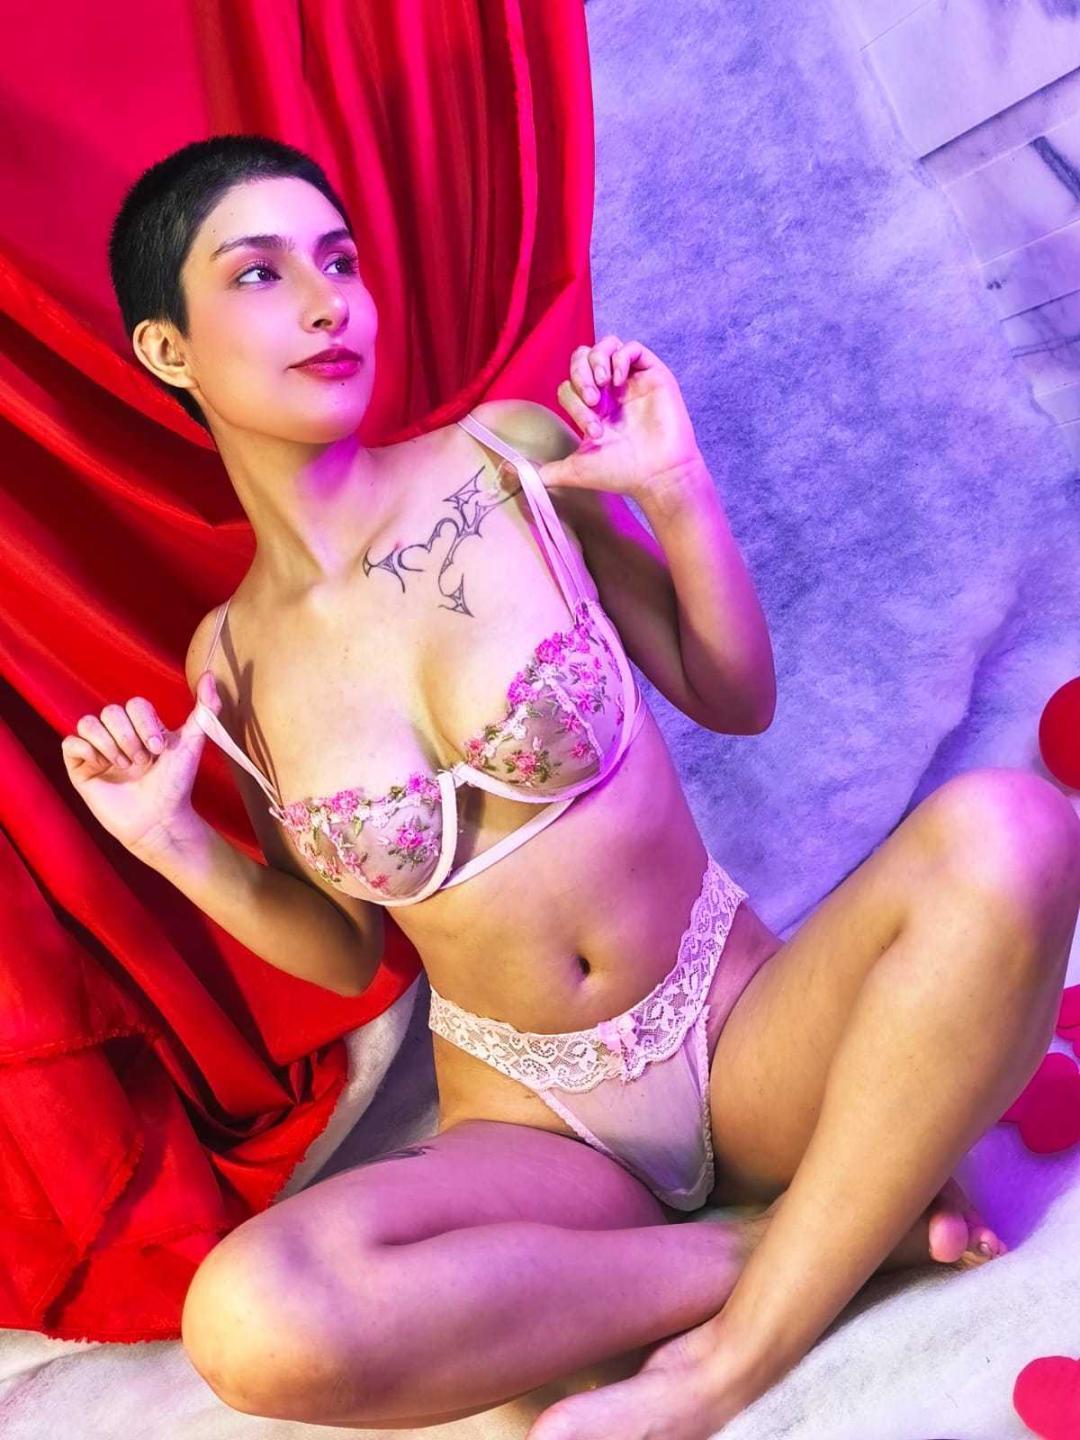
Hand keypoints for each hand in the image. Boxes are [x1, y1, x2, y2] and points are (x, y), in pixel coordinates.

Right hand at [60, 671, 221, 861]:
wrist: (158, 821)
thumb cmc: (176, 785)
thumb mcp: (193, 744)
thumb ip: (205, 710)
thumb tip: (209, 676)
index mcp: (142, 727)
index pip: (134, 704)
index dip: (145, 724)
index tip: (159, 750)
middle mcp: (118, 735)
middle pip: (111, 711)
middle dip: (129, 738)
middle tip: (142, 762)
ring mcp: (98, 751)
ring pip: (87, 723)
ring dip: (110, 745)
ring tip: (124, 767)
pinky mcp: (80, 768)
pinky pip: (70, 743)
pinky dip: (86, 751)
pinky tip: (101, 766)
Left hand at [543, 335, 702, 501]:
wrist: (657, 476)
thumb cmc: (621, 474)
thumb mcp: (575, 471)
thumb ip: (545, 470)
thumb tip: (512, 472)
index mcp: (593, 408)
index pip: (569, 385)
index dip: (573, 400)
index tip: (592, 429)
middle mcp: (610, 391)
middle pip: (584, 357)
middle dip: (580, 372)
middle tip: (590, 397)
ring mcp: (632, 381)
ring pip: (607, 345)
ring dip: (597, 360)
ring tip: (602, 385)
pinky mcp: (653, 375)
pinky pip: (632, 348)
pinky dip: (620, 357)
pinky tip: (618, 380)